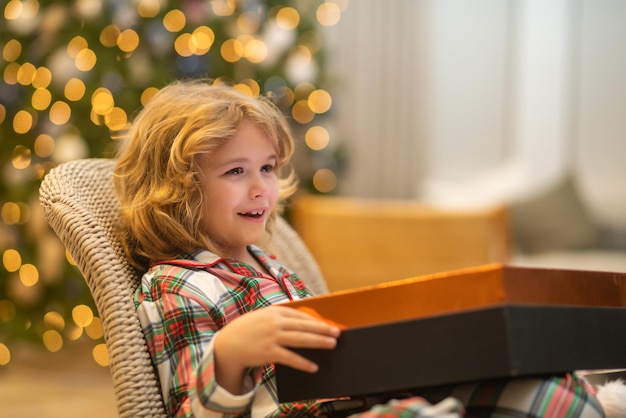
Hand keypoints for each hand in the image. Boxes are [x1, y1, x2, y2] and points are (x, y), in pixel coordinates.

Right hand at [213, 305, 340, 393]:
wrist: (227, 344)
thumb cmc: (247, 330)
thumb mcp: (263, 317)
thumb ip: (280, 318)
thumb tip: (302, 322)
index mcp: (274, 311)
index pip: (300, 315)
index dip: (316, 320)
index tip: (329, 324)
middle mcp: (275, 322)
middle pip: (304, 326)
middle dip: (323, 329)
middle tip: (337, 332)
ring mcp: (272, 337)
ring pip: (301, 339)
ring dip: (318, 342)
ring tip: (332, 345)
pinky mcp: (269, 352)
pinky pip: (290, 358)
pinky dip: (303, 363)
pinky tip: (313, 367)